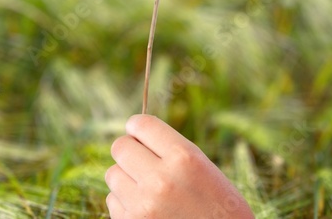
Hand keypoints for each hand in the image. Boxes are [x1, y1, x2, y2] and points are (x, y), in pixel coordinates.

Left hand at [105, 114, 254, 218]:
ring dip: (126, 177)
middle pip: (120, 147)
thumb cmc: (219, 205)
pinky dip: (125, 202)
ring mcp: (142, 205)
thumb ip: (172, 151)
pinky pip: (113, 201)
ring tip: (149, 188)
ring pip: (112, 174)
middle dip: (128, 150)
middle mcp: (160, 179)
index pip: (142, 124)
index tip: (138, 131)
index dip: (137, 126)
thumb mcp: (204, 169)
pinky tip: (147, 208)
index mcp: (184, 158)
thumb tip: (134, 137)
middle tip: (142, 159)